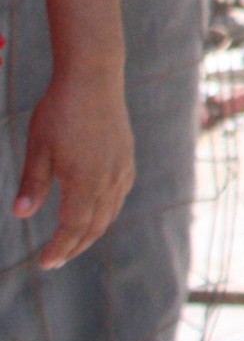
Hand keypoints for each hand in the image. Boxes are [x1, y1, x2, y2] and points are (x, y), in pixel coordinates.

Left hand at [15, 66, 132, 269]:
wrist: (93, 77)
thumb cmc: (60, 111)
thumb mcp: (37, 149)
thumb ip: (32, 184)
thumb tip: (20, 215)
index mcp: (85, 181)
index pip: (73, 227)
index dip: (59, 248)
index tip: (44, 263)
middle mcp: (109, 179)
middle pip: (95, 226)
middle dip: (74, 246)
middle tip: (55, 260)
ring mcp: (121, 168)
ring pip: (110, 212)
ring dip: (92, 232)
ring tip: (73, 242)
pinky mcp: (126, 156)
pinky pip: (120, 195)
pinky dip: (107, 212)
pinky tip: (97, 210)